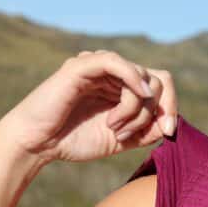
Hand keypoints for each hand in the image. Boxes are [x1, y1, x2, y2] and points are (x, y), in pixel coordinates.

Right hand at [0, 49, 178, 167]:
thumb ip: (146, 131)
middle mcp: (113, 75)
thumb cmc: (71, 141)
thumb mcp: (119, 140)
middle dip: (153, 111)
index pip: (161, 86)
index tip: (169, 131)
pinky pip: (117, 62)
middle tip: (128, 133)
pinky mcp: (83, 66)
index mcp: (121, 89)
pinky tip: (137, 95)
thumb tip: (171, 124)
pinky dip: (133, 78)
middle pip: (157, 79)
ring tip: (113, 127)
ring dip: (135, 108)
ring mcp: (98, 68)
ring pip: (140, 76)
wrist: (36, 144)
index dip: (171, 107)